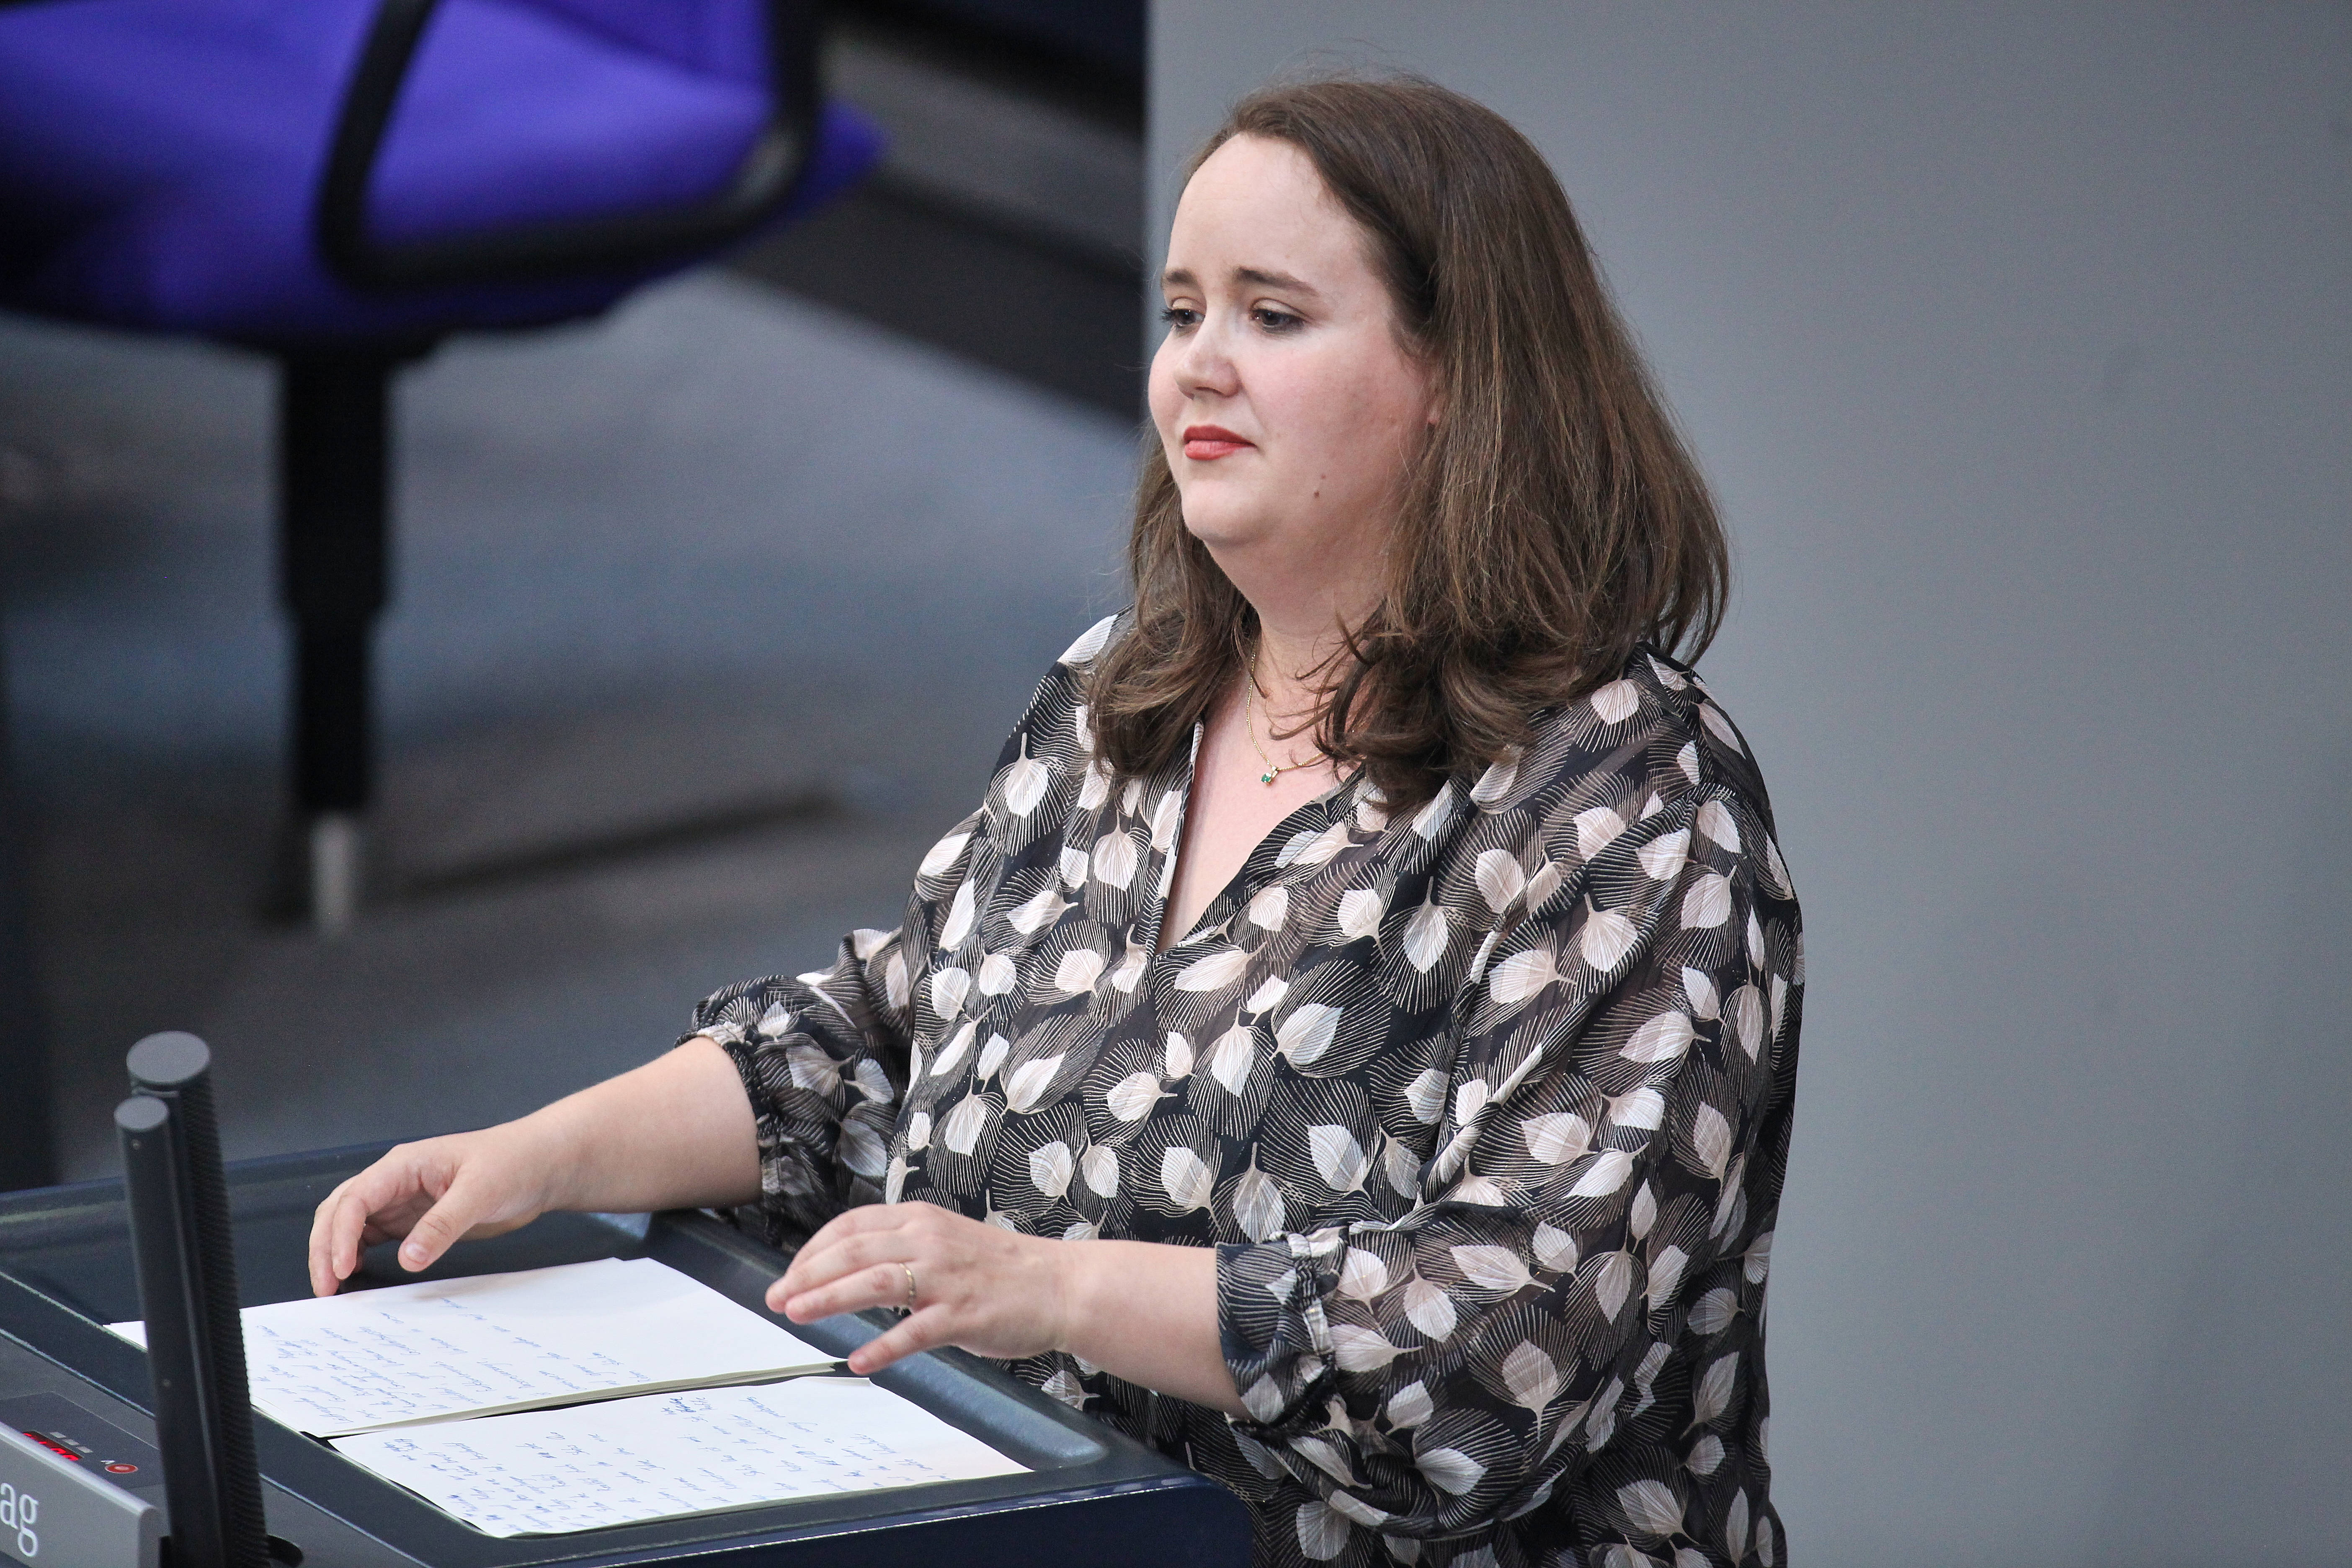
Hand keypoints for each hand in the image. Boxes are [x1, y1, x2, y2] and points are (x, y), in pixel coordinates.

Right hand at [306, 1123, 564, 1296]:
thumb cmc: (513, 1163)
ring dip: (335, 1252)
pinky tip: (355, 1276)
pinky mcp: (412, 1219)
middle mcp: (394, 1181)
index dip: (340, 1233)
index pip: (356, 1198)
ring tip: (333, 1288)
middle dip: (325, 1247)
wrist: (539, 1165)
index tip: (341, 1267)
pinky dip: (356, 1255)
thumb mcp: (481, 1191)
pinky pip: (372, 1237)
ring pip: (350, 1225)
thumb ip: (444, 1224)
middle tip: (326, 1287)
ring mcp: (400, 1200)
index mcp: (404, 1165)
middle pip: (339, 1211)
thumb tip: (409, 1258)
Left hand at [769, 1202, 1074, 1375]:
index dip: (813, 1250)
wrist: (1059, 1285)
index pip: (852, 1226)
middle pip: (854, 1251)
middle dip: (807, 1274)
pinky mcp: (964, 1314)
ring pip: (875, 1282)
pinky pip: (915, 1331)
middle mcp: (928, 1241)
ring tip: (797, 1314)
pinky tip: (859, 1361)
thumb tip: (848, 1268)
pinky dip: (883, 1347)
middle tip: (777, 1297)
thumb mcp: (944, 1240)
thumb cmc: (999, 1268)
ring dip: (830, 1298)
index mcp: (920, 1220)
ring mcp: (946, 1278)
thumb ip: (901, 1248)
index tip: (790, 1274)